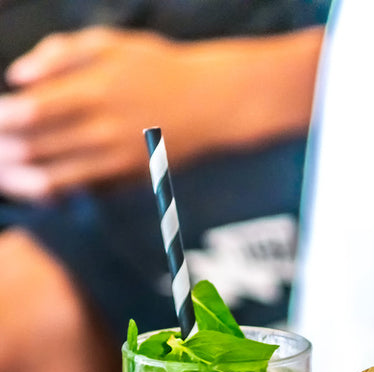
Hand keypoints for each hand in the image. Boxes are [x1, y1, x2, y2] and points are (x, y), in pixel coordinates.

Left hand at [0, 27, 209, 200]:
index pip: (28, 112)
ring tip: (3, 175)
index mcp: (92, 91)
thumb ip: (58, 55)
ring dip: (21, 180)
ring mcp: (118, 160)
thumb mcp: (108, 42)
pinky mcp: (131, 179)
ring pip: (55, 179)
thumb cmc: (158, 67)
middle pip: (35, 149)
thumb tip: (16, 78)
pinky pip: (83, 190)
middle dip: (3, 152)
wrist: (214, 103)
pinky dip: (56, 190)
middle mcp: (104, 131)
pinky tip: (39, 184)